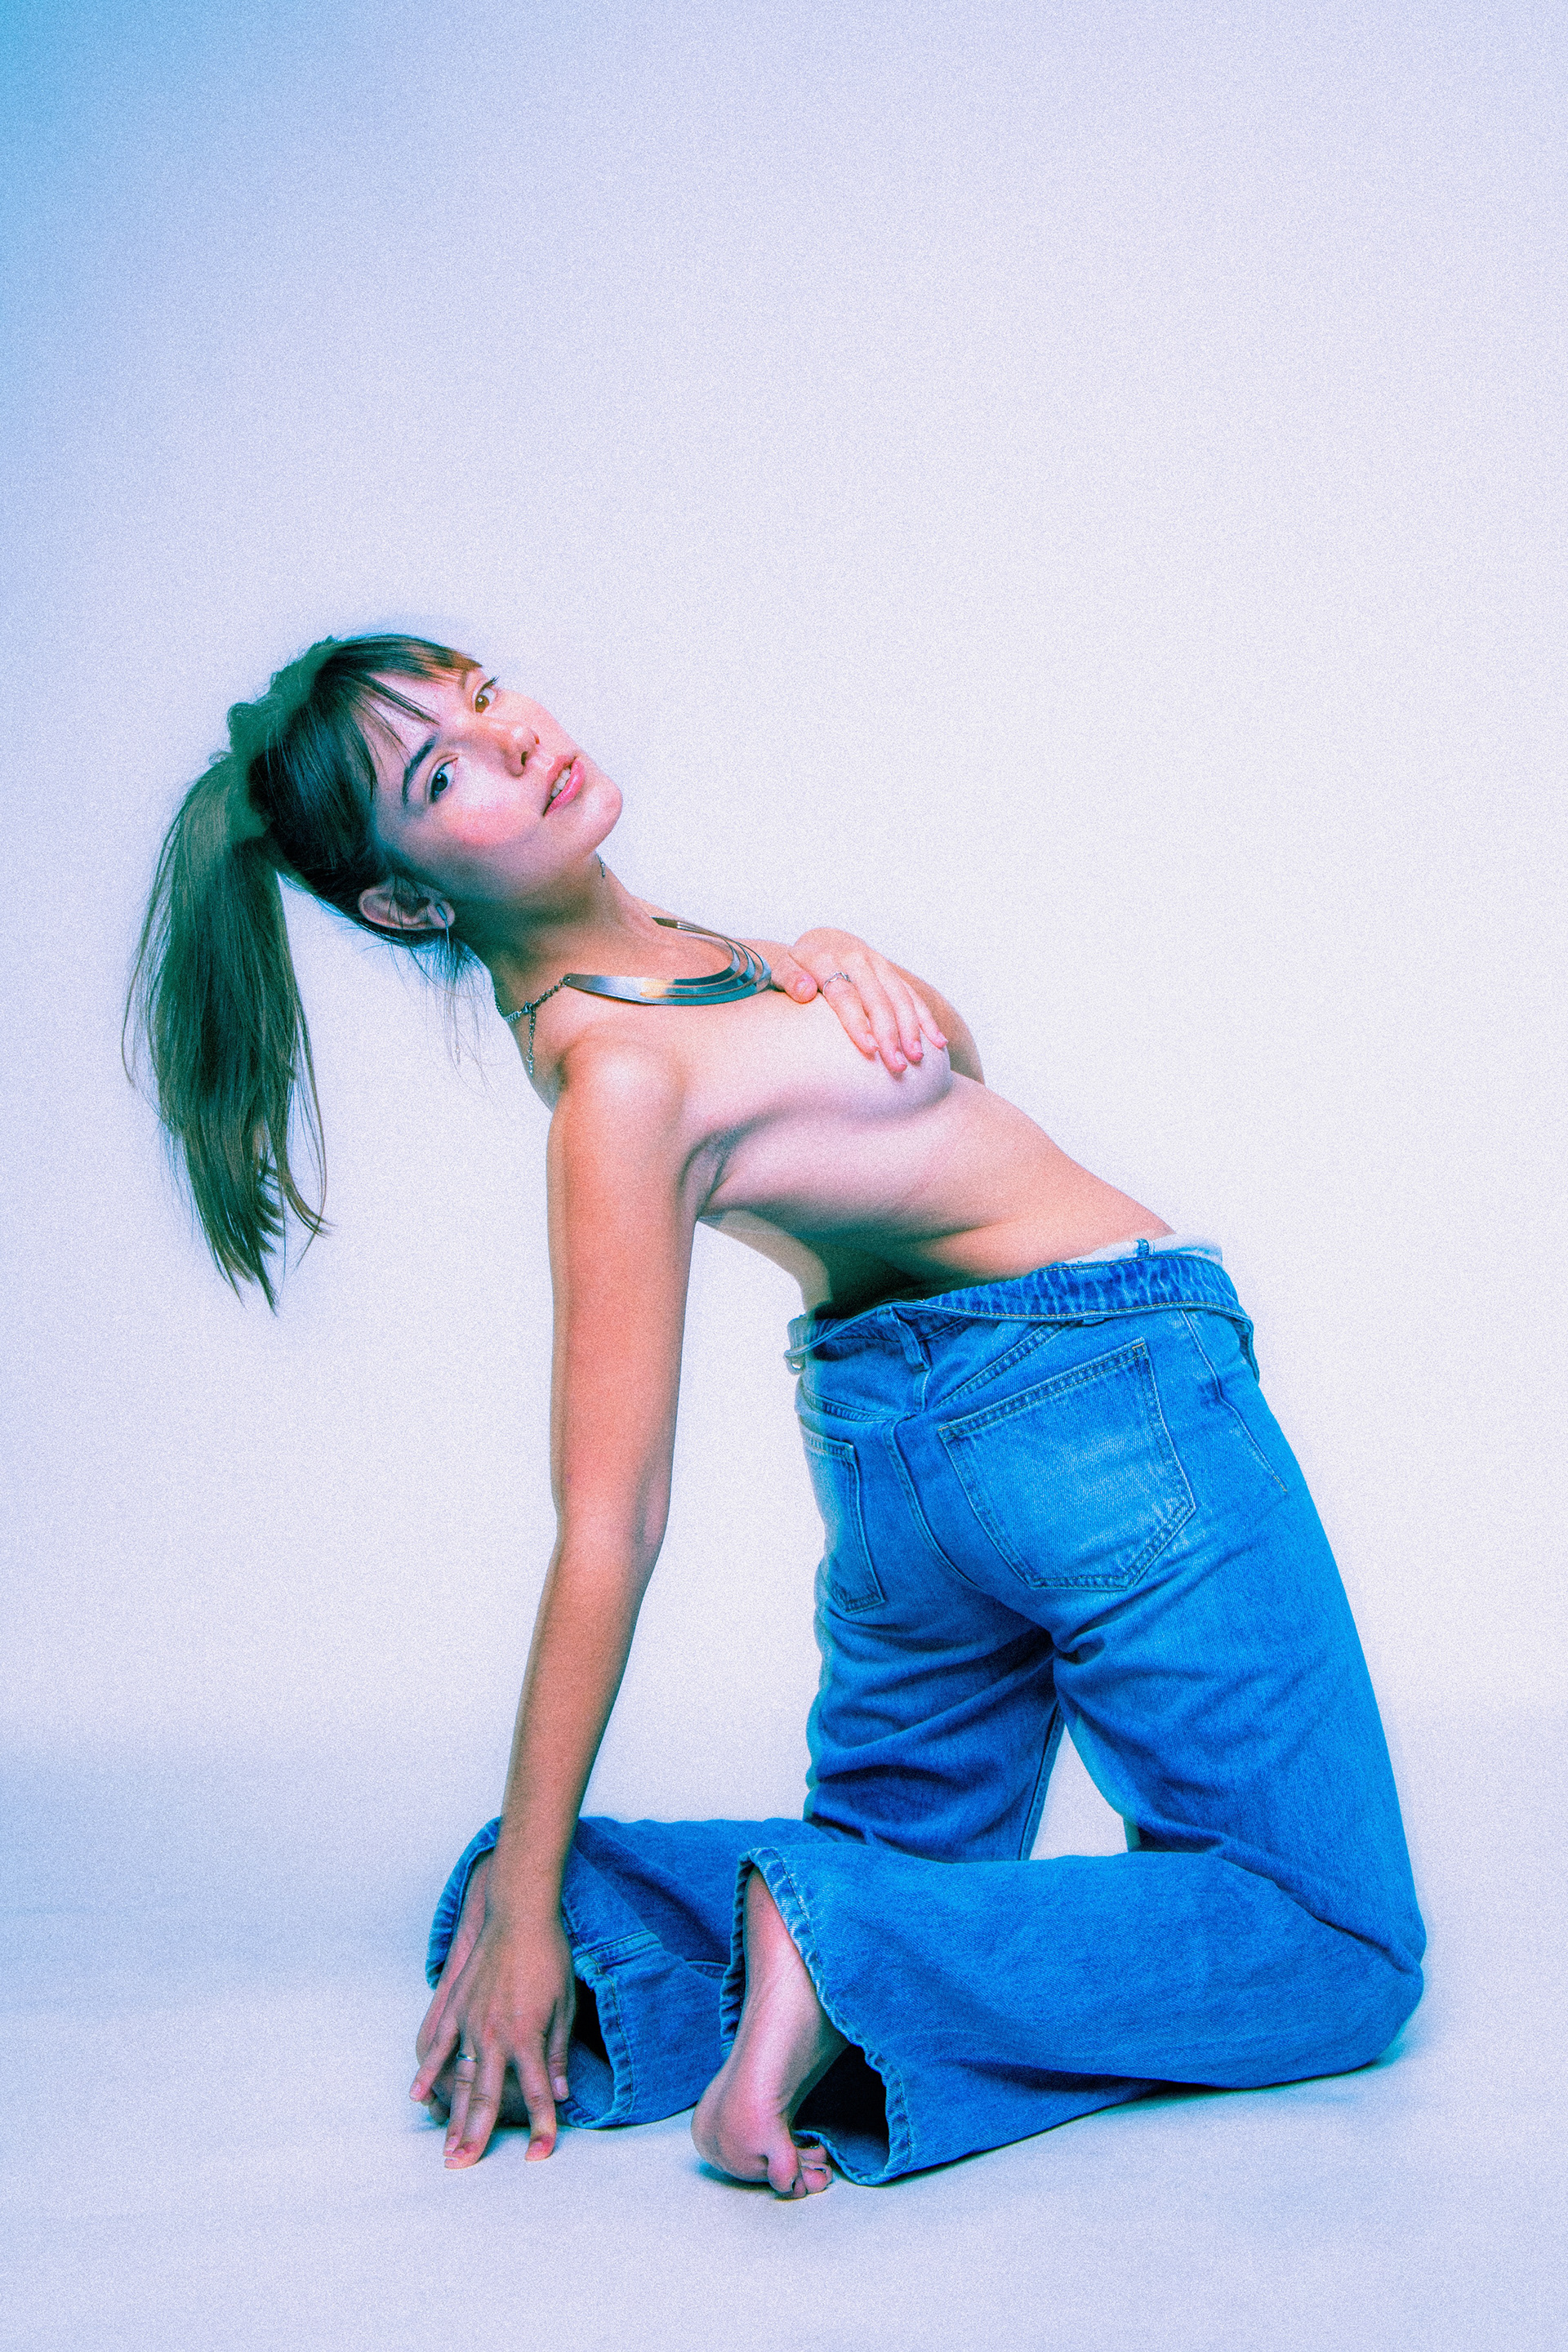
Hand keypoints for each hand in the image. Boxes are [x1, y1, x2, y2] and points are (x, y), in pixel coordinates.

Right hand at [411, 1857, 575, 2168]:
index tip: (540, 2154)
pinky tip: (418, 2097)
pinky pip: (438, 2047)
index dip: (541, 2126)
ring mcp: (471, 2022)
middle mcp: (496, 2035)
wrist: (519, 1912)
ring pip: (458, 2080)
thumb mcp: (565, 2004)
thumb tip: (562, 2092)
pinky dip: (428, 2074)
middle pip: (485, 2097)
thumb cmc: (548, 1956)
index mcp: (527, 2035)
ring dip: (452, 2117)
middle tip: (463, 2168)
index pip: (537, 2093)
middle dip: (476, 2137)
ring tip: (446, 2148)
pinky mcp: (456, 2007)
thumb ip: (558, 2052)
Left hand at [766, 929, 947, 1074]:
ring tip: (917, 1059)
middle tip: (898, 1065)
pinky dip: (927, 1019)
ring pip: (900, 998)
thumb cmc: (797, 969)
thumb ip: (789, 979)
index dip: (857, 1022)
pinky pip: (913, 996)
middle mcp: (857, 959)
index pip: (845, 993)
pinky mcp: (892, 973)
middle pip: (877, 999)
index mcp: (827, 960)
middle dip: (890, 1033)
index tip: (869, 1049)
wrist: (820, 943)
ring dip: (912, 1029)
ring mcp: (879, 965)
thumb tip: (804, 991)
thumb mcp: (782, 970)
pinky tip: (938, 1043)